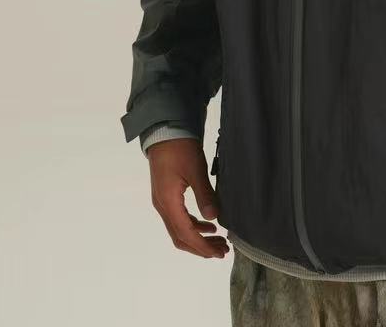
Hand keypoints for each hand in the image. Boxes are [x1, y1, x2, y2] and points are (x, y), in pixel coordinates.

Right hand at [148, 138, 228, 258]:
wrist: (164, 131)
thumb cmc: (180, 148)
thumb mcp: (196, 169)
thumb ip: (205, 195)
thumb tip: (214, 218)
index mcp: (169, 202)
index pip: (186, 234)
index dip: (203, 247)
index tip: (219, 253)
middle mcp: (163, 207)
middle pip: (180, 237)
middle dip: (201, 247)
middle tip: (223, 250)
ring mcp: (163, 202)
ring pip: (179, 230)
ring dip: (198, 237)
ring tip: (219, 239)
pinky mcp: (166, 195)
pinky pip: (179, 219)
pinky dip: (193, 225)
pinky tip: (208, 224)